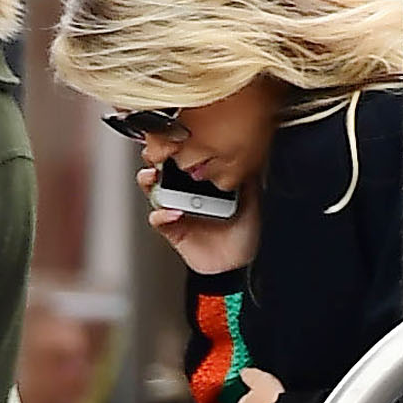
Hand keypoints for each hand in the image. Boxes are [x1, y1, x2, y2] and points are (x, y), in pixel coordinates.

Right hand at [139, 161, 260, 272]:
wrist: (242, 262)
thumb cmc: (246, 232)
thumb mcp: (252, 198)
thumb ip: (245, 177)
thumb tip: (247, 154)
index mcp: (203, 184)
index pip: (183, 162)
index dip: (174, 151)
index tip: (171, 140)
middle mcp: (187, 196)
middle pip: (162, 173)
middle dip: (154, 161)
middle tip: (154, 156)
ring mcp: (178, 213)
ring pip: (155, 193)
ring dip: (150, 183)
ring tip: (153, 178)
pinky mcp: (173, 232)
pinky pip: (159, 221)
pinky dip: (162, 215)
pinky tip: (172, 212)